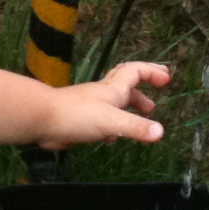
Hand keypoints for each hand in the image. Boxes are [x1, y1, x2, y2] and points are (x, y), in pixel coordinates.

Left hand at [35, 61, 168, 149]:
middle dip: (143, 90)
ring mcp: (92, 107)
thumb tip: (160, 132)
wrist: (42, 120)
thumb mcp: (111, 121)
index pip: (136, 71)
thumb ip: (135, 127)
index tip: (166, 78)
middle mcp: (104, 95)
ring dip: (130, 108)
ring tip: (143, 118)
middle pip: (127, 85)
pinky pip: (104, 120)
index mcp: (113, 89)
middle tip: (156, 98)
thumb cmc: (76, 115)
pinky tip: (113, 138)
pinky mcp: (83, 121)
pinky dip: (114, 126)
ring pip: (116, 104)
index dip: (152, 71)